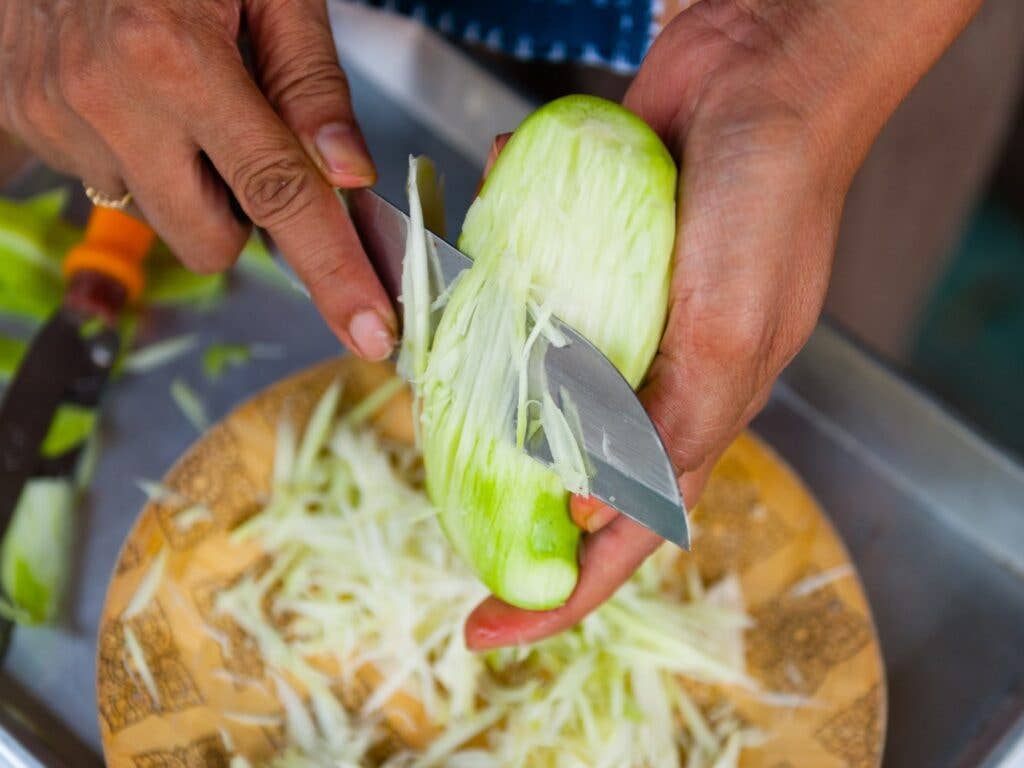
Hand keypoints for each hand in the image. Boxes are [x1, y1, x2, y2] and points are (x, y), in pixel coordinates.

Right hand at [0, 0, 394, 358]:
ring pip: (157, 217)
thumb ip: (311, 81)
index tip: (370, 331)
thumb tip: (351, 176)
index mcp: (177, 56)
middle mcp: (107, 96)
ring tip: (183, 98)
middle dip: (245, 217)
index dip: (333, 272)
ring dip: (188, 182)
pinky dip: (140, 155)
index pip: (279, 196)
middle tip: (246, 141)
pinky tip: (137, 94)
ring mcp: (54, 113)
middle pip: (210, 242)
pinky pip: (106, 180)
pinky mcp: (22, 117)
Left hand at [464, 0, 979, 648]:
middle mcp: (651, 377)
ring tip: (429, 409)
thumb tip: (592, 510)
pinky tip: (468, 258)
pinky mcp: (582, 261)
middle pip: (569, 473)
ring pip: (532, 389)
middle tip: (442, 528)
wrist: (760, 75)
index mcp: (697, 413)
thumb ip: (669, 427)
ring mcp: (613, 320)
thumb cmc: (768, 205)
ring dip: (482, 399)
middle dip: (508, 511)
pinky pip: (522, 293)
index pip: (626, 534)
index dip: (560, 594)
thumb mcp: (732, 336)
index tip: (487, 631)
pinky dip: (490, 283)